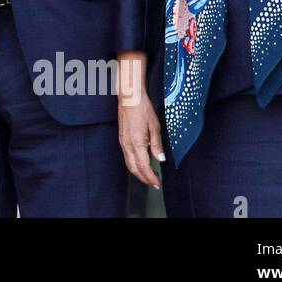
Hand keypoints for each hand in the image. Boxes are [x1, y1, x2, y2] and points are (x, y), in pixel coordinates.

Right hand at [116, 52, 162, 188]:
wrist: (130, 97)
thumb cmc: (143, 109)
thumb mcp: (154, 126)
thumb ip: (157, 144)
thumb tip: (160, 159)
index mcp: (136, 142)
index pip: (143, 166)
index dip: (150, 177)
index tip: (157, 184)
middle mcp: (127, 145)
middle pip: (133, 168)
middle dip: (144, 178)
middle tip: (154, 183)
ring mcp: (123, 142)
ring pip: (129, 163)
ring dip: (139, 172)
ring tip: (150, 175)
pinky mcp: (122, 139)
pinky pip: (127, 156)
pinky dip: (134, 164)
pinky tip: (142, 162)